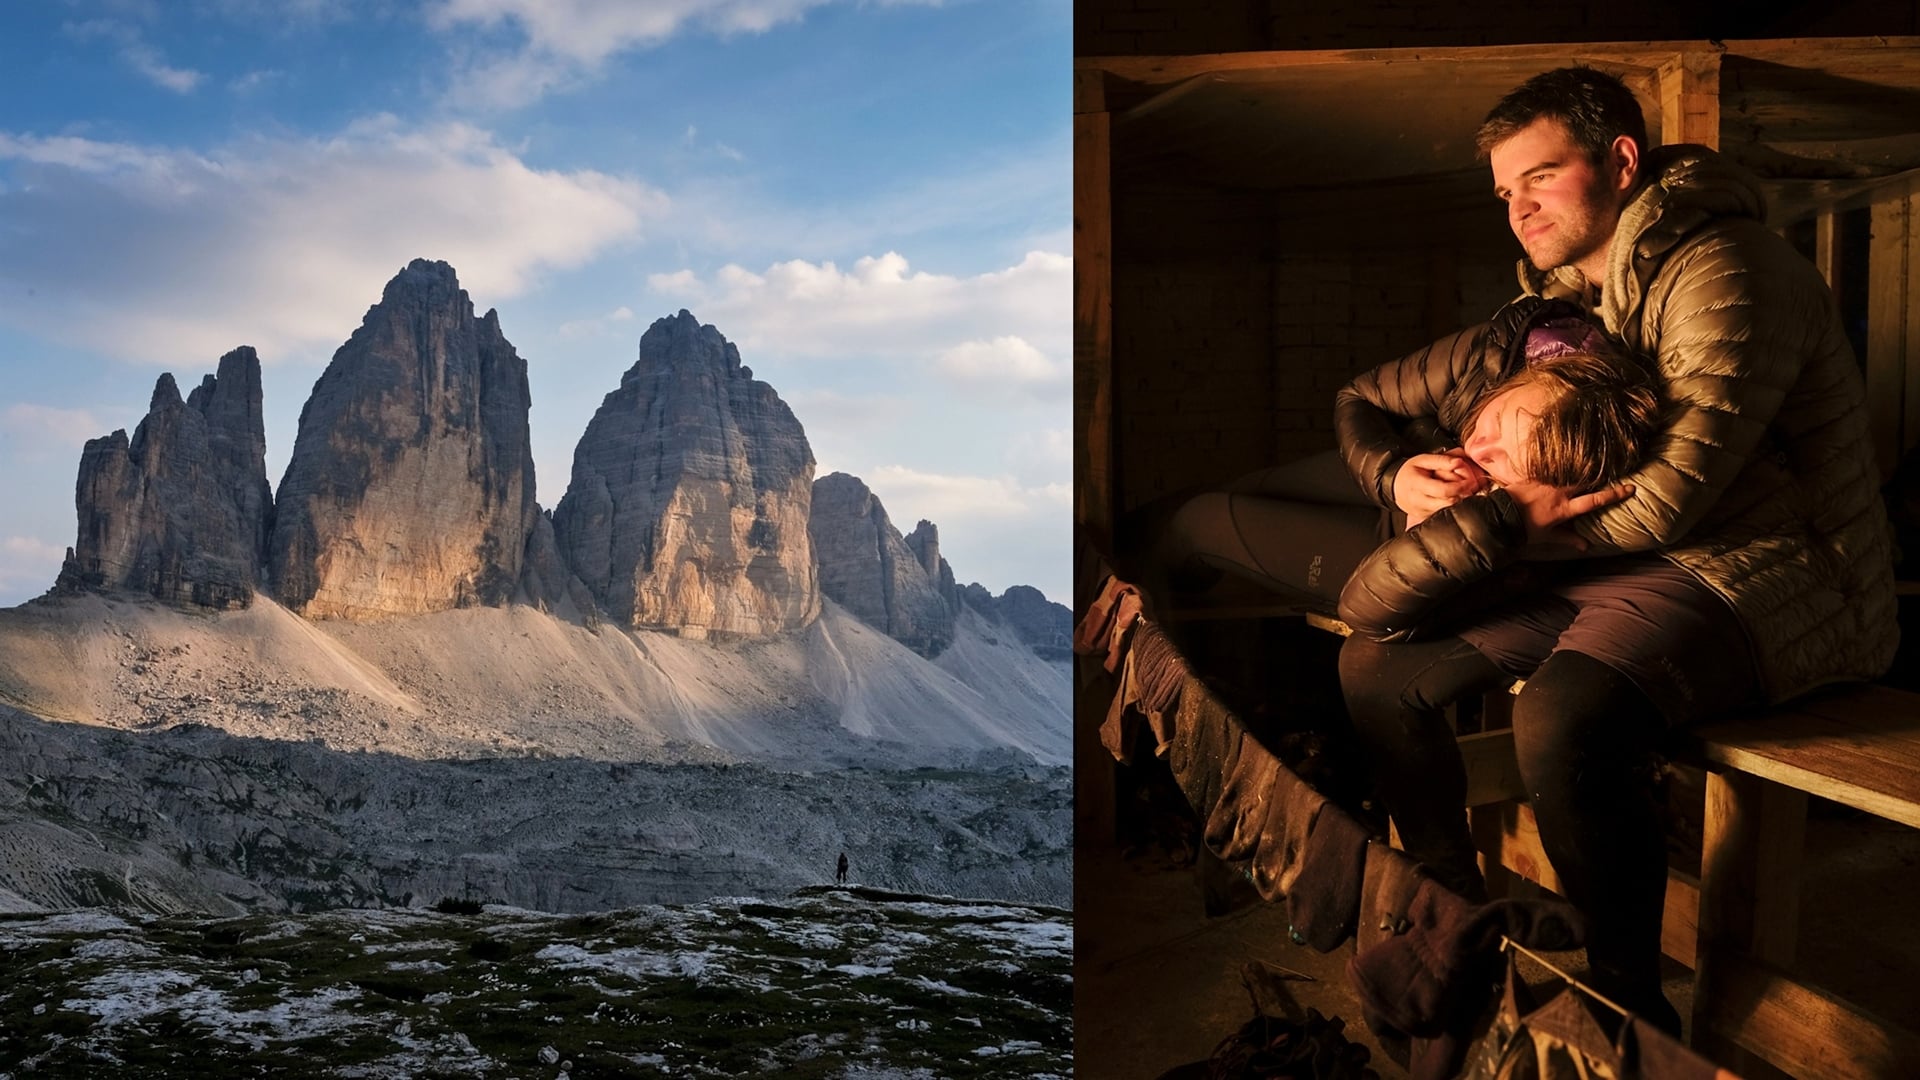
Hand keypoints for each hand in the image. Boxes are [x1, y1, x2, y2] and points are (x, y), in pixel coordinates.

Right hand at [1394, 451, 1489, 525]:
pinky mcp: (1424, 517)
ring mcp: (1421, 511)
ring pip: (1446, 510)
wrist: (1394, 486)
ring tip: (1457, 492)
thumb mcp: (1422, 460)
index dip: (1459, 487)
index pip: (1443, 490)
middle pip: (1447, 503)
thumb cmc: (1409, 472)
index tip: (1468, 482)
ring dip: (1456, 502)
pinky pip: (1441, 514)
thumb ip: (1440, 460)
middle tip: (1467, 488)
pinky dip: (1449, 507)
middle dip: (1461, 495)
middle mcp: (1419, 501)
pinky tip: (1448, 499)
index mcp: (1417, 484)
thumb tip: (1458, 462)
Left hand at [1503, 479, 1634, 556]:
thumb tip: (1587, 546)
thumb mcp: (1547, 537)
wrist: (1499, 516)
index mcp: (1564, 509)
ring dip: (1579, 472)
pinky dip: (1559, 471)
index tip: (1630, 488)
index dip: (1614, 495)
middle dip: (1597, 478)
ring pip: (1569, 474)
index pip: (1594, 501)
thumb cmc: (1524, 529)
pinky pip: (1551, 471)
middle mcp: (1559, 492)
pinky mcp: (1534, 477)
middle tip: (1610, 472)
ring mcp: (1546, 482)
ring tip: (1590, 467)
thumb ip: (1568, 539)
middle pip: (1584, 482)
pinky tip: (1565, 465)